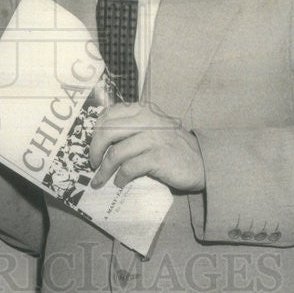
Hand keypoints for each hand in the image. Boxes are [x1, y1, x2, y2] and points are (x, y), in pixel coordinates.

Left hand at [87, 102, 205, 191]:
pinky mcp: (158, 157)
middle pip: (107, 132)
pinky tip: (120, 182)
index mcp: (143, 110)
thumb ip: (131, 126)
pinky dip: (121, 177)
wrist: (201, 161)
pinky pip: (129, 168)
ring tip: (100, 180)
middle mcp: (147, 120)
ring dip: (104, 170)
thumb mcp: (153, 127)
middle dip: (94, 149)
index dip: (96, 132)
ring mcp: (153, 138)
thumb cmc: (172, 146)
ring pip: (116, 153)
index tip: (93, 146)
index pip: (109, 115)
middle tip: (92, 163)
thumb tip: (100, 139)